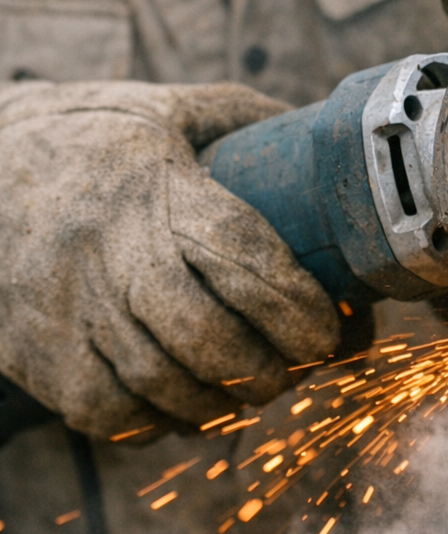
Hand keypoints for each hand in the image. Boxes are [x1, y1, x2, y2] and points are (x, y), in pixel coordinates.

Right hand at [0, 82, 341, 439]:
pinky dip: (153, 425)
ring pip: (155, 382)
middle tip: (294, 370)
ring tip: (247, 393)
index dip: (294, 306)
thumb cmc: (87, 135)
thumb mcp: (162, 108)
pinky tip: (182, 410)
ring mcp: (62, 304)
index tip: (330, 331)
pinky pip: (101, 411)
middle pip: (202, 333)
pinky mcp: (31, 349)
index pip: (238, 255)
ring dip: (217, 403)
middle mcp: (105, 248)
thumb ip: (238, 115)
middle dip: (263, 368)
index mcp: (151, 186)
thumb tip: (318, 132)